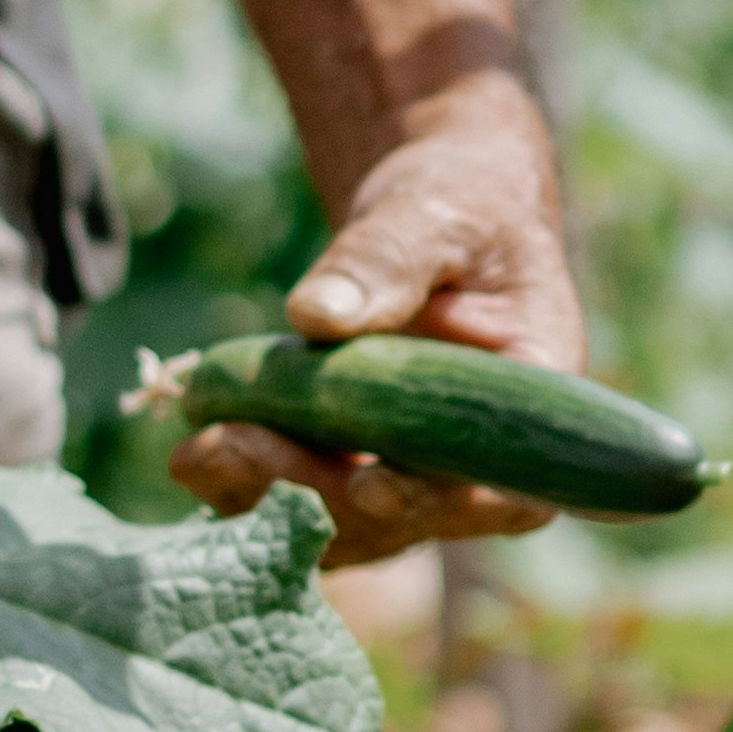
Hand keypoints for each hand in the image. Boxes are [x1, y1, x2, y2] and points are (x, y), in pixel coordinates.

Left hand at [166, 89, 578, 566]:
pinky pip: (307, 502)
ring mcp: (417, 478)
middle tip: (231, 446)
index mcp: (535, 409)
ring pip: (347, 525)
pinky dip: (252, 486)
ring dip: (271, 499)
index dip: (438, 500)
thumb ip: (385, 261)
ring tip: (197, 451)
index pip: (505, 488)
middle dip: (318, 493)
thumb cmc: (456, 206)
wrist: (431, 216)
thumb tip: (315, 315)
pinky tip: (199, 452)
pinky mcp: (358, 472)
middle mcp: (481, 464)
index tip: (369, 479)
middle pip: (407, 518)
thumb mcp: (430, 216)